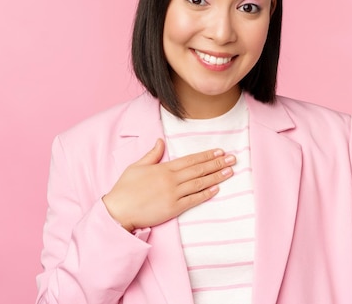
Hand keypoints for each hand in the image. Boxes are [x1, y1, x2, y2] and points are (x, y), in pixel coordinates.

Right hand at [102, 139, 234, 230]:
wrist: (118, 210)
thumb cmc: (125, 188)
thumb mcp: (137, 166)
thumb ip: (152, 154)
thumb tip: (161, 141)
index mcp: (163, 168)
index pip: (190, 160)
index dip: (206, 155)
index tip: (219, 151)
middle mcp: (171, 179)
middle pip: (199, 169)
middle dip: (217, 163)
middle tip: (233, 158)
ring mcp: (173, 194)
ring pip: (199, 183)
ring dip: (216, 176)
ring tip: (230, 171)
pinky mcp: (173, 208)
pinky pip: (194, 200)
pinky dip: (206, 194)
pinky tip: (217, 188)